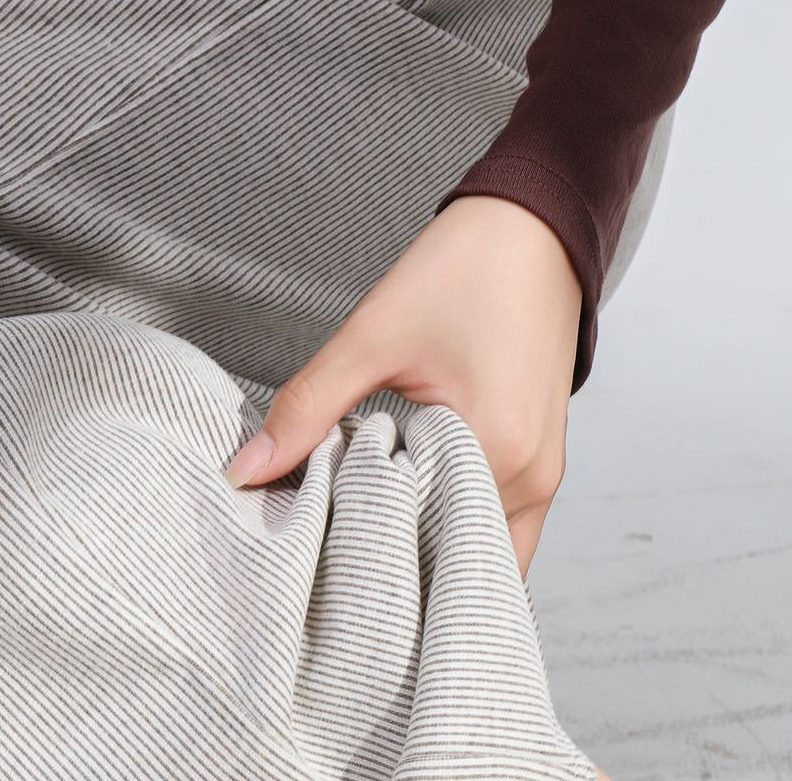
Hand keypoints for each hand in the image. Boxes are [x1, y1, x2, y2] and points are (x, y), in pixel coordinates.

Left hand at [224, 194, 582, 577]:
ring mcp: (545, 472)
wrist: (534, 225)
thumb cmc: (465, 269)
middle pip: (455, 563)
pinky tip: (402, 504)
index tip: (308, 544)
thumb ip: (307, 408)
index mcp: (496, 449)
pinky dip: (452, 525)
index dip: (358, 553)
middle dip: (393, 566)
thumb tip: (246, 471)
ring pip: (480, 552)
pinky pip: (496, 521)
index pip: (419, 546)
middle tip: (328, 551)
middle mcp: (533, 476)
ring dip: (425, 549)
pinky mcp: (541, 458)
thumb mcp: (373, 336)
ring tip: (362, 531)